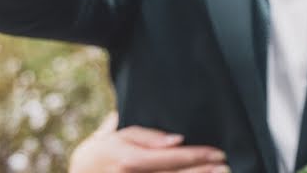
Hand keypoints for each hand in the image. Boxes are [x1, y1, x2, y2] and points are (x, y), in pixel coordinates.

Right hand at [69, 112, 228, 172]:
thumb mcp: (118, 136)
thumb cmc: (103, 150)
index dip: (195, 156)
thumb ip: (146, 136)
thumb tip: (176, 139)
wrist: (81, 172)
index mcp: (128, 159)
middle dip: (201, 171)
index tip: (217, 153)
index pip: (169, 158)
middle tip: (225, 166)